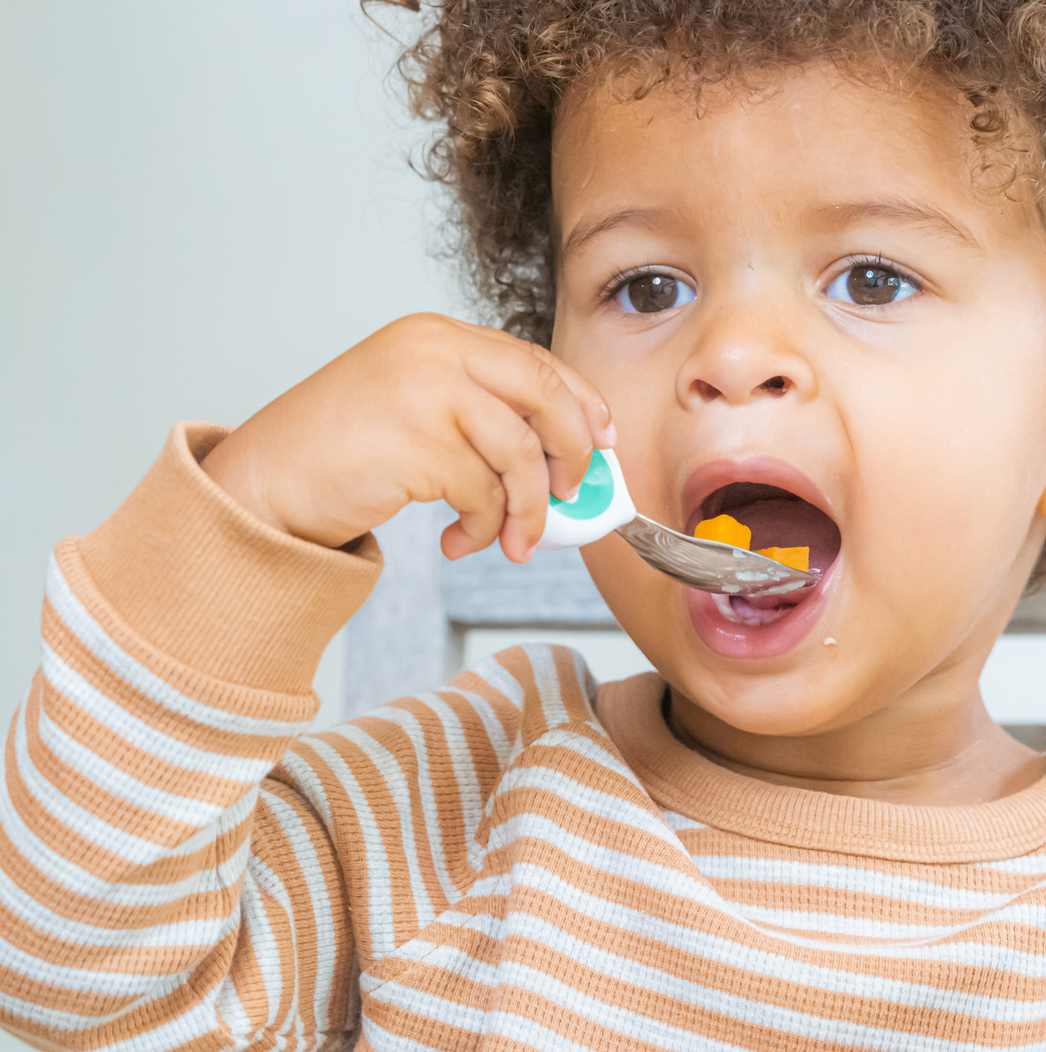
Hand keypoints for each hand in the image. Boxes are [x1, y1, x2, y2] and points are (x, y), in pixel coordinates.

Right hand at [201, 314, 614, 560]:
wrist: (262, 484)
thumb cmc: (337, 455)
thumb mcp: (414, 409)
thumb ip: (477, 416)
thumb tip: (558, 461)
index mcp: (437, 336)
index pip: (535, 361)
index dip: (581, 404)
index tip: (604, 440)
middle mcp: (433, 351)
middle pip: (544, 396)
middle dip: (573, 453)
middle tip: (574, 496)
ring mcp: (423, 391)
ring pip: (520, 454)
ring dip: (528, 511)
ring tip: (512, 543)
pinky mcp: (416, 441)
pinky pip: (484, 493)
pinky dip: (484, 527)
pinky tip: (460, 541)